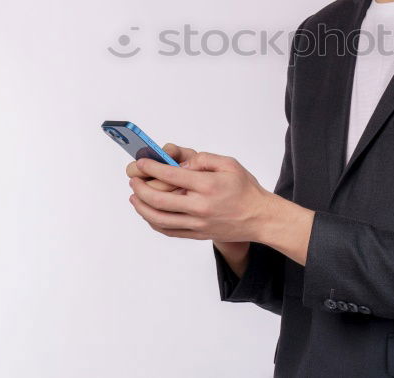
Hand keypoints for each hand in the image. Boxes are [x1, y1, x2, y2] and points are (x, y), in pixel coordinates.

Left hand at [126, 149, 274, 243]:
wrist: (259, 218)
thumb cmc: (245, 189)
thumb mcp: (229, 164)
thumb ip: (204, 160)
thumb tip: (181, 165)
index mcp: (208, 186)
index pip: (171, 176)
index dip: (152, 167)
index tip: (143, 162)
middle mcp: (200, 207)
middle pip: (159, 200)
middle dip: (140, 188)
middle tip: (134, 180)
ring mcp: (197, 224)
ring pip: (159, 219)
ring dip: (141, 208)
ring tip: (134, 197)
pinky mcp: (197, 234)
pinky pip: (168, 231)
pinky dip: (153, 222)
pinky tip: (148, 213)